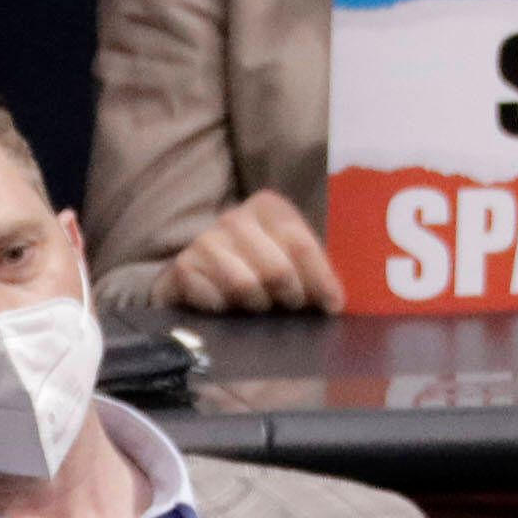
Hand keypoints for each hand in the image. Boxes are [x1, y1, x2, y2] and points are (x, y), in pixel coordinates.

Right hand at [158, 190, 343, 313]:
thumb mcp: (289, 257)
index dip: (321, 281)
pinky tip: (228, 307)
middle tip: (291, 307)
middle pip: (277, 270)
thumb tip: (333, 302)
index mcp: (268, 206)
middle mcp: (235, 217)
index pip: (301, 245)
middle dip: (291, 297)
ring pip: (246, 286)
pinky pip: (216, 300)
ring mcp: (206, 240)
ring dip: (258, 305)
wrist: (201, 272)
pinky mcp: (184, 266)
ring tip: (260, 306)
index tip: (331, 307)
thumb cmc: (256, 265)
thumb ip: (314, 271)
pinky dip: (226, 311)